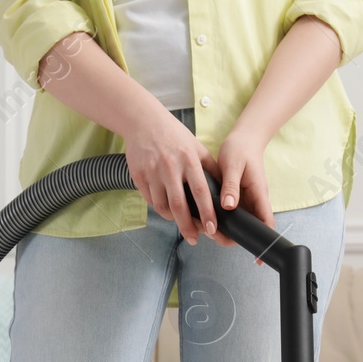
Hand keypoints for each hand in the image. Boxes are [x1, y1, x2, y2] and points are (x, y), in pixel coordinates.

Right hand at [122, 105, 222, 245]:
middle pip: (179, 205)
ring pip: (162, 206)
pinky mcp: (138, 176)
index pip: (200, 192)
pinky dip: (159, 208)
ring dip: (172, 219)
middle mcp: (170, 167)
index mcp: (188, 159)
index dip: (207, 213)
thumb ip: (209, 167)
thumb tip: (224, 189)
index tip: (212, 229)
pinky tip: (167, 210)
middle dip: (188, 226)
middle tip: (194, 240)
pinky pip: (150, 200)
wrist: (143, 122)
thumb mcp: (196, 146)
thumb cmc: (174, 135)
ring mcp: (152, 172)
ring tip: (181, 224)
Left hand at [214, 124, 275, 260]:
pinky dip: (220, 218)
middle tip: (214, 235)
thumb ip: (231, 185)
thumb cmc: (240, 150)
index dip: (264, 241)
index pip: (265, 222)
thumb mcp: (233, 165)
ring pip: (238, 223)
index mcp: (258, 194)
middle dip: (233, 237)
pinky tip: (206, 217)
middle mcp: (254, 201)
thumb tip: (229, 206)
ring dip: (224, 229)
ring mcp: (246, 201)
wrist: (243, 139)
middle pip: (249, 228)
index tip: (260, 258)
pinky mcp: (237, 198)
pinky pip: (230, 214)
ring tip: (205, 226)